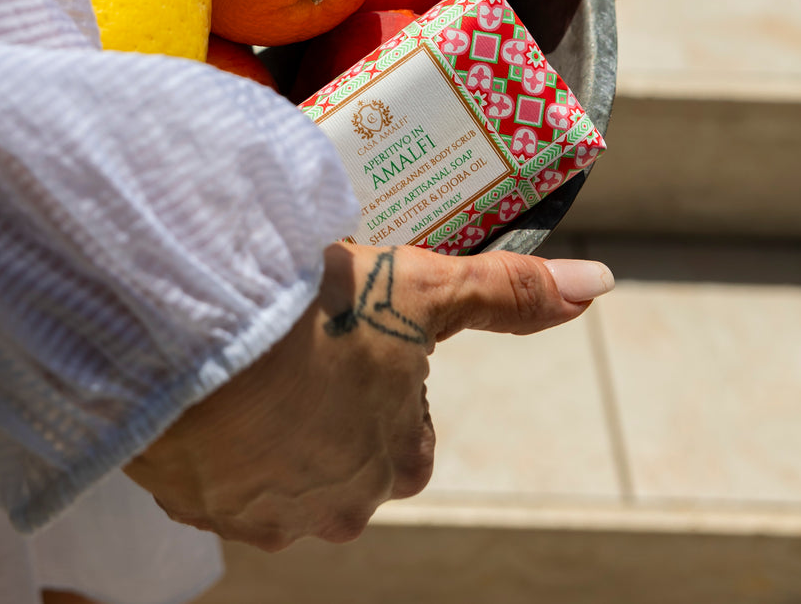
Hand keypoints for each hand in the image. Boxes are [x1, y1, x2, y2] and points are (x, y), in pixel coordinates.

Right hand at [125, 242, 612, 549]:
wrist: (204, 329)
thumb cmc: (325, 308)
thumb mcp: (426, 286)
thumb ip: (510, 291)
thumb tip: (599, 284)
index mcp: (402, 461)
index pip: (404, 432)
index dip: (377, 378)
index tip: (347, 334)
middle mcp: (344, 508)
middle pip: (340, 457)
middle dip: (318, 408)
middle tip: (292, 341)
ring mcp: (269, 516)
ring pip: (273, 472)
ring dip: (262, 428)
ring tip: (244, 359)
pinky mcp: (201, 510)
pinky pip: (213, 480)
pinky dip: (210, 442)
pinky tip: (204, 386)